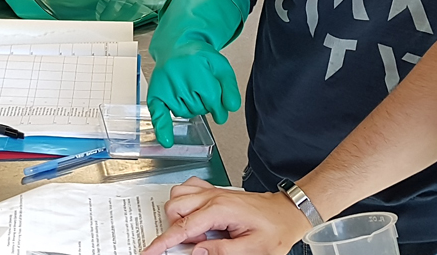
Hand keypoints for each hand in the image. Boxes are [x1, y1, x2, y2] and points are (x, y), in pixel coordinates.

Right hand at [142, 177, 311, 254]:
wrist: (286, 212)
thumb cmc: (274, 229)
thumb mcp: (252, 250)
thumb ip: (221, 252)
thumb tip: (195, 252)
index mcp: (220, 209)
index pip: (183, 227)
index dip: (163, 242)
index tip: (149, 252)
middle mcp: (213, 196)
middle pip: (175, 207)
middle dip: (173, 229)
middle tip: (189, 246)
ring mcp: (213, 192)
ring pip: (178, 195)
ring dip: (178, 214)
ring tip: (194, 233)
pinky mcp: (215, 192)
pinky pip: (189, 188)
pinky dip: (184, 200)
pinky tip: (194, 215)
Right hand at [147, 42, 239, 147]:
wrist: (177, 46)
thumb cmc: (199, 57)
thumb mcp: (221, 66)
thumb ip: (230, 87)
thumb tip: (232, 107)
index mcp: (198, 70)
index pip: (213, 102)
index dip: (219, 107)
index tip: (220, 105)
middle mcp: (179, 79)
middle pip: (200, 108)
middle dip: (205, 104)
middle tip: (201, 87)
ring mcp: (166, 87)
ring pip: (185, 113)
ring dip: (191, 107)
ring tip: (189, 88)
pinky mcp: (155, 94)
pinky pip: (159, 115)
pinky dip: (163, 129)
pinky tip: (166, 140)